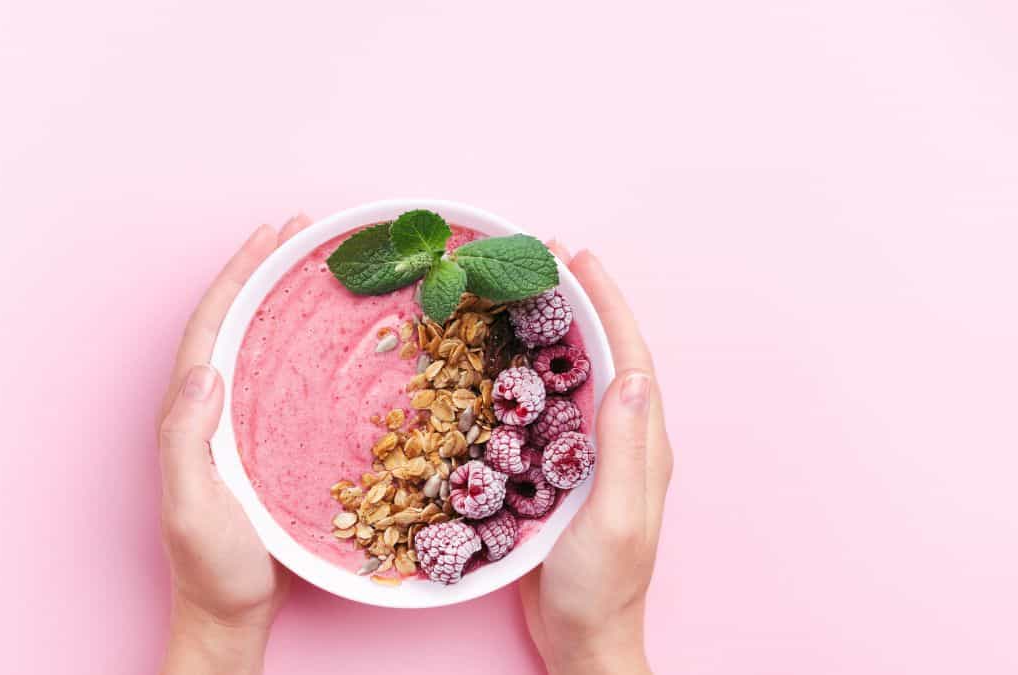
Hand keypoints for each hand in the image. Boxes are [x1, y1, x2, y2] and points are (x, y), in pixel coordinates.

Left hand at [158, 215, 310, 674]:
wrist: (231, 613)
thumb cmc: (213, 567)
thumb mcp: (192, 506)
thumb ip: (185, 440)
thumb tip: (202, 370)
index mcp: (189, 414)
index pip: (210, 328)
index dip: (237, 277)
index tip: (268, 237)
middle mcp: (210, 409)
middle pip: (232, 322)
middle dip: (260, 271)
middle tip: (300, 231)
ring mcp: (238, 424)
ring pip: (256, 343)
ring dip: (279, 298)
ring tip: (313, 263)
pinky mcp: (265, 442)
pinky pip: (279, 375)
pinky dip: (299, 341)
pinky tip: (326, 333)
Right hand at [519, 244, 672, 674]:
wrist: (582, 638)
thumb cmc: (602, 588)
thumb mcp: (615, 519)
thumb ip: (626, 450)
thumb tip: (635, 375)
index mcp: (642, 443)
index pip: (629, 354)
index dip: (606, 302)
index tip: (577, 257)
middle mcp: (622, 440)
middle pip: (606, 352)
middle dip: (582, 300)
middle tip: (546, 256)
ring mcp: (592, 454)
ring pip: (577, 374)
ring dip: (557, 328)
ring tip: (526, 290)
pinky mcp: (562, 470)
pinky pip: (549, 406)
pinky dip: (531, 371)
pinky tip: (504, 359)